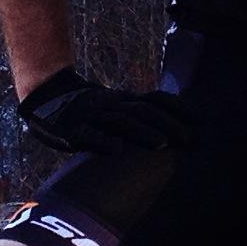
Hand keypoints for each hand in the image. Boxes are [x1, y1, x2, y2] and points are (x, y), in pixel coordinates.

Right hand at [17, 67, 191, 158]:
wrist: (45, 95)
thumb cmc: (87, 108)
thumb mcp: (115, 106)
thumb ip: (138, 115)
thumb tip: (172, 129)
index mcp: (124, 100)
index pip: (155, 100)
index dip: (178, 108)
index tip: (201, 120)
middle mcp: (112, 105)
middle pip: (144, 111)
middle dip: (168, 125)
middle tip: (190, 139)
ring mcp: (93, 116)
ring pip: (121, 121)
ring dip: (143, 132)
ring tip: (163, 144)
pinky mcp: (72, 130)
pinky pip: (89, 135)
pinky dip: (104, 141)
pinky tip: (118, 150)